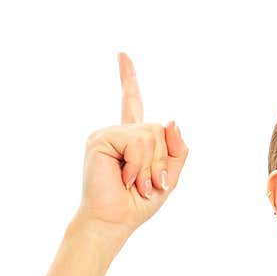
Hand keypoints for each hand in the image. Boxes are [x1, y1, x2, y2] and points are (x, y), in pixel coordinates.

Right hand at [73, 52, 188, 241]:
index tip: (121, 54)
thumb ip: (177, 149)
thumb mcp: (169, 177)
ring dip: (151, 166)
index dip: (128, 78)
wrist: (114, 221)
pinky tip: (125, 178)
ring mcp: (107, 134)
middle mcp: (118, 132)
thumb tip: (172, 120)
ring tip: (138, 184)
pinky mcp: (99, 139)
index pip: (131, 102)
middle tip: (148, 186)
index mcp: (132, 139)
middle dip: (162, 162)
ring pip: (150, 135)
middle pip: (160, 129)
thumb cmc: (138, 203)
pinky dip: (138, 164)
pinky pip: (136, 141)